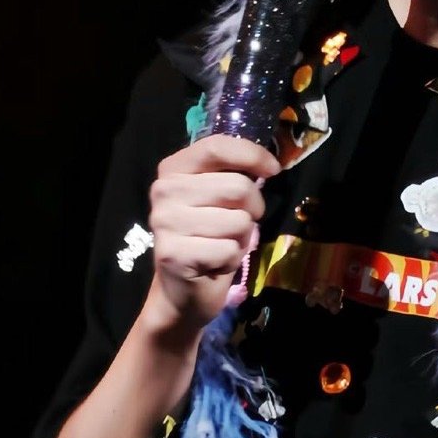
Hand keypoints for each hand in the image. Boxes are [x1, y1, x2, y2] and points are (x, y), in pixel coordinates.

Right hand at [148, 132, 280, 331]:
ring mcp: (165, 223)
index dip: (252, 155)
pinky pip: (230, 250)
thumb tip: (269, 165)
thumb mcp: (217, 198)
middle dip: (253, 208)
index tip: (273, 169)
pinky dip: (232, 259)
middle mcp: (164, 191)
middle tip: (240, 223)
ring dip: (241, 238)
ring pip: (238, 221)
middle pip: (237, 187)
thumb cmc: (208, 237)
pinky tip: (214, 263)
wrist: (182, 290)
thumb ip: (233, 175)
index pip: (216, 146)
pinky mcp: (174, 254)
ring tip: (222, 244)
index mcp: (173, 169)